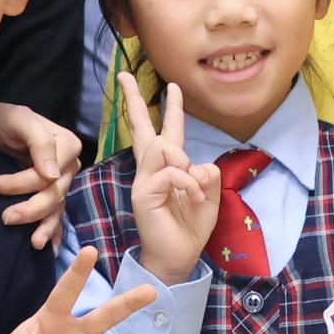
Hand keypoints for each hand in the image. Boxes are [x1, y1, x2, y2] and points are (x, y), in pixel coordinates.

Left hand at [0, 98, 84, 248]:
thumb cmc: (0, 119)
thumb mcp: (18, 120)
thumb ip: (39, 142)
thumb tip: (54, 176)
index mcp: (67, 144)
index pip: (48, 175)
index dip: (19, 184)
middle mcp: (69, 165)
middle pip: (53, 194)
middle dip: (30, 209)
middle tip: (4, 218)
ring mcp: (60, 181)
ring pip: (56, 209)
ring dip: (45, 226)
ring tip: (34, 243)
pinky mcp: (48, 193)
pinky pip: (55, 214)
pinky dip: (54, 232)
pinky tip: (50, 249)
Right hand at [121, 73, 224, 284]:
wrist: (179, 257)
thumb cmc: (191, 227)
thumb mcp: (209, 196)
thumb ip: (206, 175)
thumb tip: (198, 164)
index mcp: (170, 168)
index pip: (167, 131)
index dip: (171, 108)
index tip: (172, 85)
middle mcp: (152, 170)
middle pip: (143, 128)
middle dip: (134, 100)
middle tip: (124, 75)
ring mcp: (144, 180)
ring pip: (162, 147)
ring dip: (185, 164)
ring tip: (194, 190)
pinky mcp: (143, 194)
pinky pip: (171, 172)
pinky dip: (188, 184)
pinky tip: (193, 199)